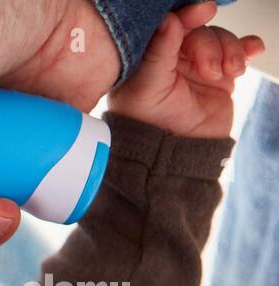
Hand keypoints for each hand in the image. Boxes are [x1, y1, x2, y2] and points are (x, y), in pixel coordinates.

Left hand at [109, 4, 263, 138]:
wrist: (175, 156)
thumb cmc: (150, 127)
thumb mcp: (148, 87)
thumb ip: (157, 52)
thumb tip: (169, 19)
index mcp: (148, 58)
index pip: (169, 26)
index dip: (187, 15)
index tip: (203, 10)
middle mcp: (173, 59)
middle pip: (200, 32)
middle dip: (210, 46)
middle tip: (210, 70)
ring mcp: (198, 66)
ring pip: (221, 39)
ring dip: (230, 51)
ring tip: (226, 74)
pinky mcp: (220, 75)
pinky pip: (238, 51)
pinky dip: (247, 48)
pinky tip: (252, 52)